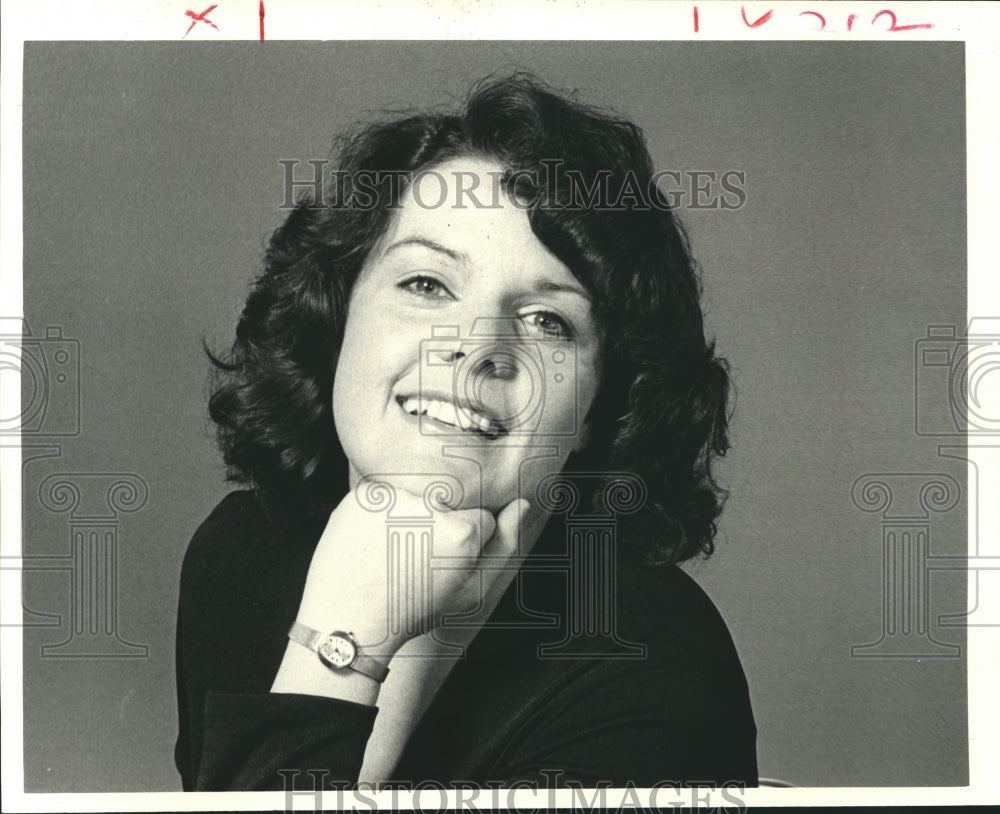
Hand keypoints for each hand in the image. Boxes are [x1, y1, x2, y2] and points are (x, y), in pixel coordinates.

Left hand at [295, 478, 529, 659]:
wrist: (348, 621)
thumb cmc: (411, 611)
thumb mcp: (470, 592)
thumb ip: (504, 546)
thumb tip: (522, 503)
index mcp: (460, 531)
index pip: (481, 519)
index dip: (464, 547)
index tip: (442, 567)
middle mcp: (428, 506)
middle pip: (449, 504)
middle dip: (437, 527)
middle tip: (414, 562)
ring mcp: (391, 498)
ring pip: (416, 497)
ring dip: (408, 517)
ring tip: (391, 554)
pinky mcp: (361, 496)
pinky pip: (383, 496)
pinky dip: (378, 515)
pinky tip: (370, 544)